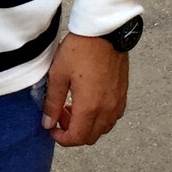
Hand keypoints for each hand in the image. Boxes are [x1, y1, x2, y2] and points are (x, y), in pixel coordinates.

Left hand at [42, 32, 128, 146]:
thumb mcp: (58, 75)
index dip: (62, 139)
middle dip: (72, 133)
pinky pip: (112, 117)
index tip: (51, 129)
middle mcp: (107, 109)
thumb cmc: (80, 50)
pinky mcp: (123, 94)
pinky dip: (99, 117)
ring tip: (72, 107)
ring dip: (86, 125)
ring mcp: (118, 102)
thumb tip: (48, 123)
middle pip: (90, 137)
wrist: (104, 32)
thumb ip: (52, 103)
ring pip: (103, 128)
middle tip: (60, 116)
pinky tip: (88, 102)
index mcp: (90, 107)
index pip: (77, 138)